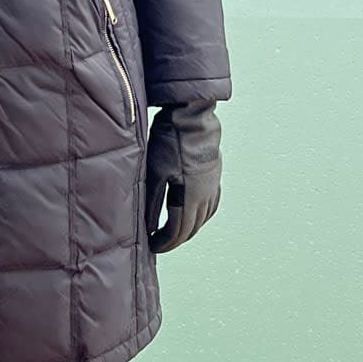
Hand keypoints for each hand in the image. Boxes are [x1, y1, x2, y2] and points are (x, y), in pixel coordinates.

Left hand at [144, 101, 221, 254]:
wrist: (191, 115)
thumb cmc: (170, 140)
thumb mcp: (155, 172)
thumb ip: (152, 202)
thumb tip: (148, 226)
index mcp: (191, 197)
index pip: (178, 231)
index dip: (164, 242)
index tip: (152, 246)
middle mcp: (206, 194)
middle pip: (192, 228)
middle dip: (176, 239)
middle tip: (159, 243)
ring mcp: (213, 184)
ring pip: (203, 217)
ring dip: (189, 228)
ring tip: (173, 231)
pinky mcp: (214, 174)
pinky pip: (210, 203)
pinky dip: (200, 214)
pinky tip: (192, 211)